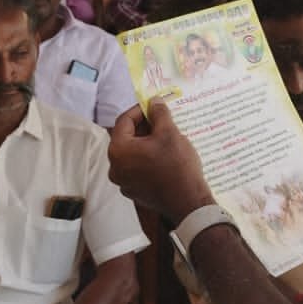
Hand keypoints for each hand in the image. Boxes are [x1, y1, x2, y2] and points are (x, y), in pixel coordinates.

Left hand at [109, 101, 213, 222]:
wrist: (187, 201)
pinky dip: (147, 159)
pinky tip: (164, 157)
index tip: (154, 105)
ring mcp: (123, 182)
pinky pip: (137, 169)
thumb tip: (154, 102)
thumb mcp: (169, 133)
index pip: (124, 121)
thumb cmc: (176, 165)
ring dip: (146, 143)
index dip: (140, 110)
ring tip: (165, 137)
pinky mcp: (133, 191)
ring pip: (132, 154)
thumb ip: (159, 113)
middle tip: (161, 120)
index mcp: (118, 150)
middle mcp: (115, 167)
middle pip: (126, 138)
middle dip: (143, 127)